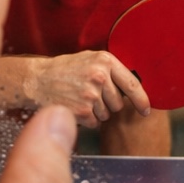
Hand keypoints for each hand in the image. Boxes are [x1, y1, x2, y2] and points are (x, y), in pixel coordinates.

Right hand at [25, 49, 150, 125]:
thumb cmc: (65, 69)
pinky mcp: (82, 111)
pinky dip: (86, 120)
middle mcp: (100, 76)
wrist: (37, 80)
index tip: (146, 110)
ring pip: (106, 115)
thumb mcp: (90, 59)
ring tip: (79, 98)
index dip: (141, 99)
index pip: (132, 84)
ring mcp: (91, 94)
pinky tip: (75, 107)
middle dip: (108, 104)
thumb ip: (110, 70)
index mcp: (105, 61)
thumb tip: (133, 87)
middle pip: (118, 103)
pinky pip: (94, 123)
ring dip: (96, 112)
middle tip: (90, 95)